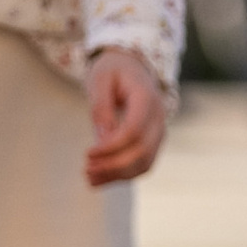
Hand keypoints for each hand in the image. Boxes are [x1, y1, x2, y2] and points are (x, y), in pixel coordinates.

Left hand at [84, 49, 167, 188]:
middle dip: (113, 166)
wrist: (132, 66)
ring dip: (118, 175)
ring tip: (90, 179)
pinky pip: (142, 164)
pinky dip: (123, 175)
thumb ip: (101, 107)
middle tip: (86, 170)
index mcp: (146, 98)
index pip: (134, 131)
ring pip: (145, 163)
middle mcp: (158, 117)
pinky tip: (100, 179)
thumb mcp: (100, 79)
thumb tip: (102, 141)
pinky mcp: (153, 142)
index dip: (111, 147)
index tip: (88, 154)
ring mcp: (159, 131)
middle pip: (142, 151)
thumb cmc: (113, 70)